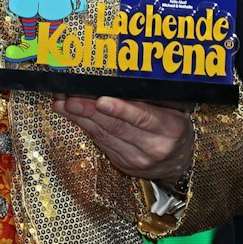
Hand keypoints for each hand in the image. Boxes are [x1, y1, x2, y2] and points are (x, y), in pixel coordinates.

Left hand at [54, 95, 193, 181]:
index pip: (143, 117)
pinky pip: (101, 143)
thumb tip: (116, 79)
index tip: (101, 100)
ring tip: (63, 103)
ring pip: (104, 136)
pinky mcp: (123, 164)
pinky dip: (85, 127)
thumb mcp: (173, 110)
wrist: (180, 162)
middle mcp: (154, 147)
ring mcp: (137, 159)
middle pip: (117, 127)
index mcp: (171, 128)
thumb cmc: (174, 127)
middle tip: (70, 98)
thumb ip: (149, 98)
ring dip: (81, 118)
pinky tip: (72, 115)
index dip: (120, 109)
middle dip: (90, 111)